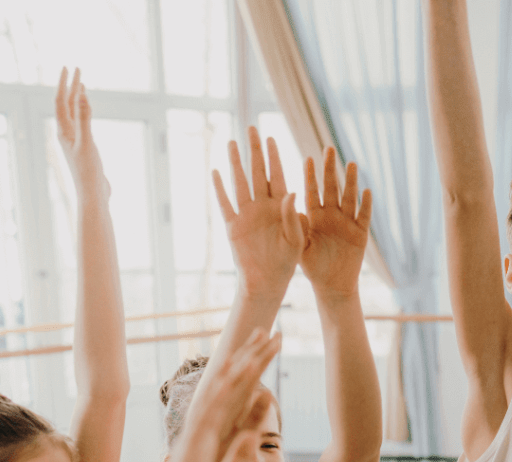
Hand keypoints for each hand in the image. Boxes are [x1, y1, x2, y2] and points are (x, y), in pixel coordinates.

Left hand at [55, 67, 108, 200]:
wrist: (93, 195)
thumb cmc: (88, 172)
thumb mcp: (87, 142)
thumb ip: (84, 118)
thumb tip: (81, 94)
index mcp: (64, 132)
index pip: (62, 101)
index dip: (65, 83)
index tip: (69, 67)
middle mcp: (67, 135)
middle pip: (67, 105)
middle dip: (72, 87)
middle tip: (78, 70)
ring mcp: (76, 142)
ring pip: (74, 115)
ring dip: (77, 99)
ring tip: (82, 86)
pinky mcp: (85, 149)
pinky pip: (82, 124)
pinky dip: (85, 113)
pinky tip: (88, 114)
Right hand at [163, 327, 279, 461]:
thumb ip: (240, 455)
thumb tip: (254, 434)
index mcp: (211, 436)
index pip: (236, 396)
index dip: (252, 372)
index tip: (268, 351)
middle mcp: (202, 429)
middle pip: (230, 386)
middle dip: (250, 357)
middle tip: (270, 332)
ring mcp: (196, 435)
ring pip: (222, 391)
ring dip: (243, 364)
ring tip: (263, 340)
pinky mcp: (193, 447)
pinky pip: (212, 412)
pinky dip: (226, 391)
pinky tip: (242, 370)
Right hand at [213, 127, 303, 298]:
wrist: (267, 283)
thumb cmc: (286, 264)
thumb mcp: (295, 240)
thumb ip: (293, 217)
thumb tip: (292, 192)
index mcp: (281, 208)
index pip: (277, 176)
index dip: (274, 157)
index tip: (272, 138)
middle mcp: (263, 207)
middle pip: (257, 173)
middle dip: (255, 151)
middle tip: (253, 128)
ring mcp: (247, 215)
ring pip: (240, 183)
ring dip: (236, 163)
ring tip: (233, 143)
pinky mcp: (233, 226)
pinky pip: (225, 204)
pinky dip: (220, 189)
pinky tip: (216, 172)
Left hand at [300, 149, 371, 298]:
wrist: (332, 285)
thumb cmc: (313, 268)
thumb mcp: (300, 247)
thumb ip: (295, 226)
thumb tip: (289, 202)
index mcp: (314, 217)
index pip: (312, 191)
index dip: (310, 176)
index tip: (308, 158)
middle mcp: (331, 216)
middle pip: (331, 188)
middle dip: (330, 169)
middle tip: (329, 148)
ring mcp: (347, 223)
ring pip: (349, 197)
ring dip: (350, 181)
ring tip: (351, 163)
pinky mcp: (360, 234)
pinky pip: (364, 216)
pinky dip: (366, 204)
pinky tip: (367, 191)